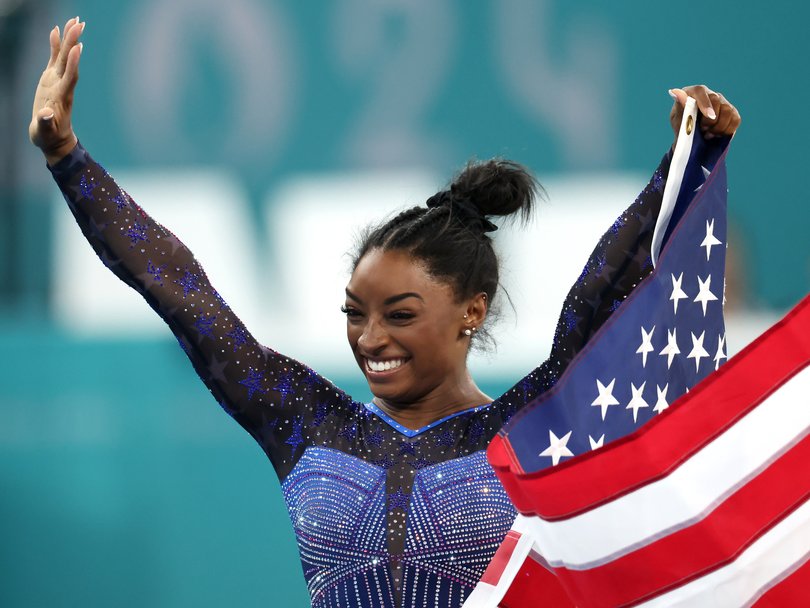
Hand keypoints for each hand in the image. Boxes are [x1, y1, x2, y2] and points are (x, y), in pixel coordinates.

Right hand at [29, 17, 84, 164]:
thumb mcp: (44, 132)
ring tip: (73, 21)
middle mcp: (62, 86)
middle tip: (79, 23)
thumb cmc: (48, 137)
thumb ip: (45, 122)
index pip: (70, 76)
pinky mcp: (51, 80)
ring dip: (68, 39)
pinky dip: (55, 45)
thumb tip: (45, 114)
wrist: (54, 139)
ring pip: (64, 57)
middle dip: (73, 42)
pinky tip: (55, 31)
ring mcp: (57, 81)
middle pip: (69, 61)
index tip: (78, 47)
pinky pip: (54, 59)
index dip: (73, 62)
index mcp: (61, 97)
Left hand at [669, 85, 740, 140]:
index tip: (708, 116)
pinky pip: (735, 119)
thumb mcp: (677, 118)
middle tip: (703, 130)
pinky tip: (717, 134)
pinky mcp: (732, 112)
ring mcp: (722, 102)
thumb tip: (675, 92)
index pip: (700, 91)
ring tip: (708, 134)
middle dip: (710, 119)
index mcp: (693, 92)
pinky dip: (727, 130)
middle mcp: (709, 94)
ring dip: (718, 127)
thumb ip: (679, 106)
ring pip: (727, 111)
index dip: (705, 103)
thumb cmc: (682, 126)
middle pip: (716, 100)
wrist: (692, 139)